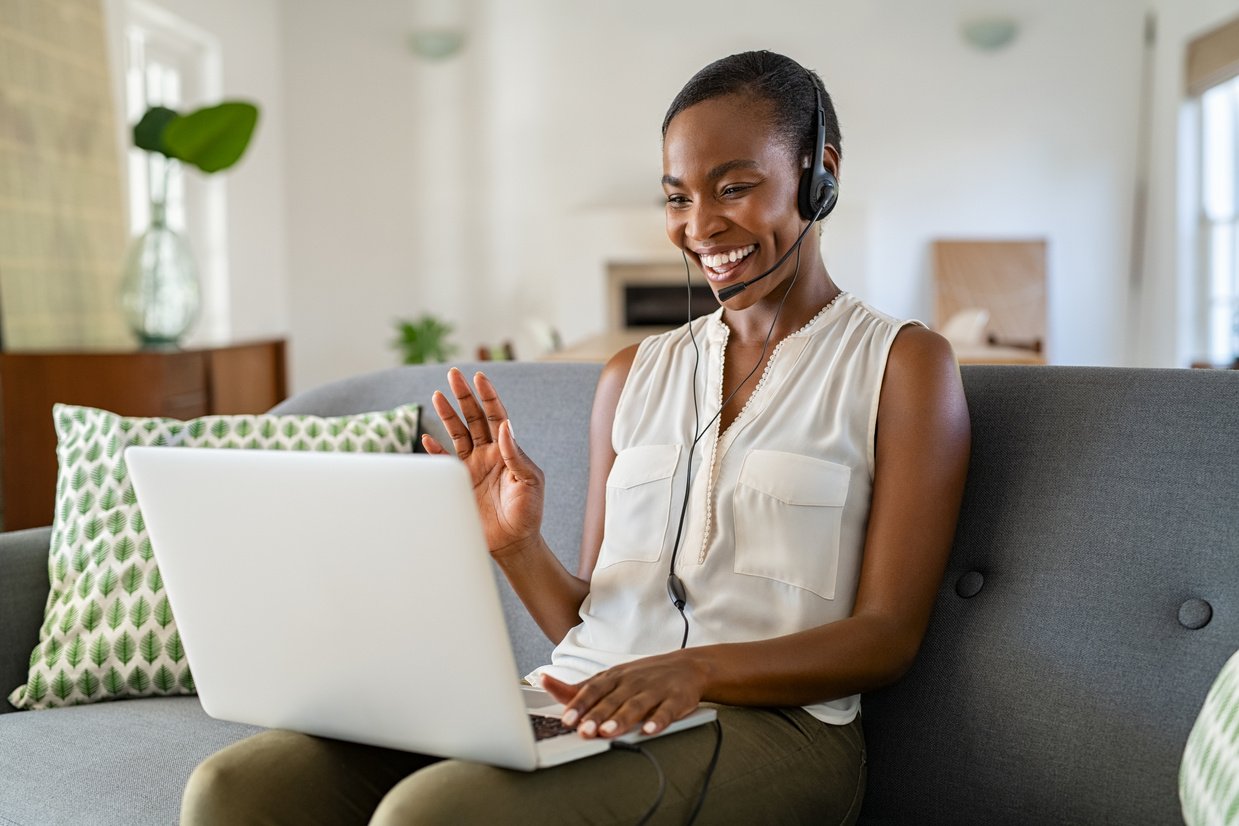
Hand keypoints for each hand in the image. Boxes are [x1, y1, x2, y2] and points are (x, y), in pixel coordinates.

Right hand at [422, 368, 544, 558]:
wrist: (513, 543)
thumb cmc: (528, 513)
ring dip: (448, 414)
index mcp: (507, 450)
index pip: (496, 416)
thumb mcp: (530, 482)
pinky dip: (434, 450)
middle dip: (464, 395)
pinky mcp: (459, 483)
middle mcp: (488, 454)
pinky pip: (444, 462)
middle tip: (454, 374)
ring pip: (457, 433)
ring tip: (439, 394)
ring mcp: (472, 467)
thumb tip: (504, 427)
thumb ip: (516, 455)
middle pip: (473, 418)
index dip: (488, 397)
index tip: (480, 377)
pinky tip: (427, 437)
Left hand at [540, 652, 706, 738]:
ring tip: (609, 732)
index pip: (593, 690)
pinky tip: (650, 730)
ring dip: (622, 719)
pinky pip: (667, 711)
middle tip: (583, 730)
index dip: (579, 704)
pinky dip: (659, 720)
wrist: (688, 667)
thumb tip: (547, 683)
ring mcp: (655, 690)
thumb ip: (579, 689)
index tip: (567, 719)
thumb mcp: (611, 679)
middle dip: (597, 715)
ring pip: (636, 706)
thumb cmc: (643, 677)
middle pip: (612, 700)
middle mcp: (633, 682)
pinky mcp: (677, 700)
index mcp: (615, 677)